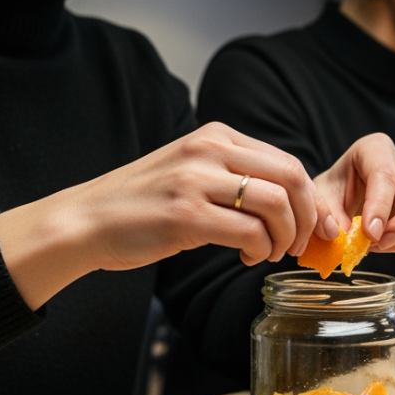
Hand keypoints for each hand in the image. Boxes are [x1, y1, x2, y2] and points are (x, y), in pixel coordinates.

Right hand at [0, 122, 335, 308]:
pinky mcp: (185, 214)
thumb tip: (287, 205)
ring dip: (282, 237)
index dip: (307, 199)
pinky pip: (249, 232)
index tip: (308, 226)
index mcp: (215, 136)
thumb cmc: (143, 204)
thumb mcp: (192, 172)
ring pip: (276, 204)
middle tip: (295, 244)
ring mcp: (196, 180)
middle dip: (304, 217)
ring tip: (266, 253)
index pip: (286, 161)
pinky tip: (245, 257)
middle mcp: (208, 150)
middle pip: (291, 177)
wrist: (86, 220)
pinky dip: (258, 250)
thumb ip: (234, 177)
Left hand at [314, 133, 394, 252]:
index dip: (379, 206)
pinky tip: (383, 244)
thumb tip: (346, 242)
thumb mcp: (322, 197)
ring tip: (374, 244)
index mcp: (375, 149)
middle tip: (380, 241)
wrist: (342, 194)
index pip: (386, 175)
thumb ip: (330, 216)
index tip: (369, 234)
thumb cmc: (334, 189)